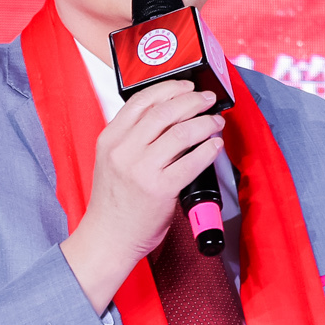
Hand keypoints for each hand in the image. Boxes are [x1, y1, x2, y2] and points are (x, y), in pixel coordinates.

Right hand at [60, 77, 222, 310]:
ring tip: (216, 123)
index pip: (141, 100)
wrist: (108, 238)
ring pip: (182, 132)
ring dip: (205, 123)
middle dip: (193, 100)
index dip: (169, 88)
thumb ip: (130, 137)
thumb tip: (168, 114)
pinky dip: (209, 148)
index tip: (187, 86)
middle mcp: (123, 150)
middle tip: (208, 100)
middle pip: (165, 111)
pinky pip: (192, 161)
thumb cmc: (113, 201)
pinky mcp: (161, 189)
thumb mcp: (111, 160)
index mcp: (109, 139)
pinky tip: (215, 145)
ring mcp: (142, 170)